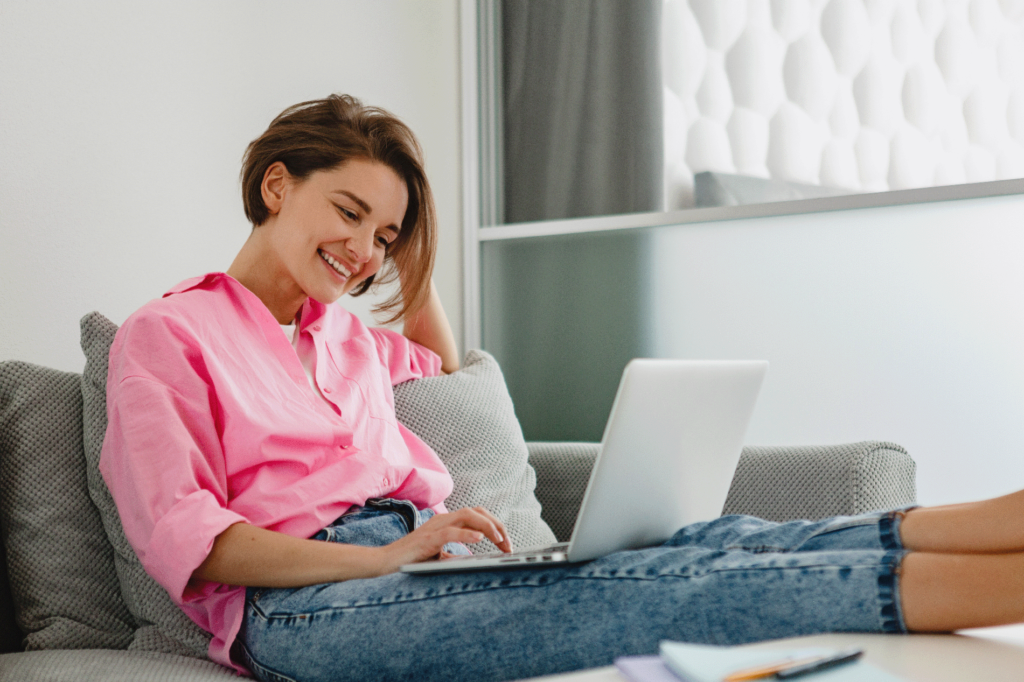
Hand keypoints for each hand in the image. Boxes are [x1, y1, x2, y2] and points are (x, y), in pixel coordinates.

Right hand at [378, 507, 511, 571]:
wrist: (385, 563)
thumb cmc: (412, 560)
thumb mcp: (441, 556)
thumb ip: (457, 555)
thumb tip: (478, 561)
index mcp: (447, 522)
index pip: (478, 515)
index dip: (496, 526)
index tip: (507, 545)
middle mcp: (443, 519)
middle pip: (477, 511)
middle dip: (497, 525)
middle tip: (509, 546)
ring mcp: (435, 527)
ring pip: (467, 515)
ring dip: (487, 526)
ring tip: (500, 540)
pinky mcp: (427, 538)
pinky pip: (450, 531)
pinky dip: (467, 533)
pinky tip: (479, 539)